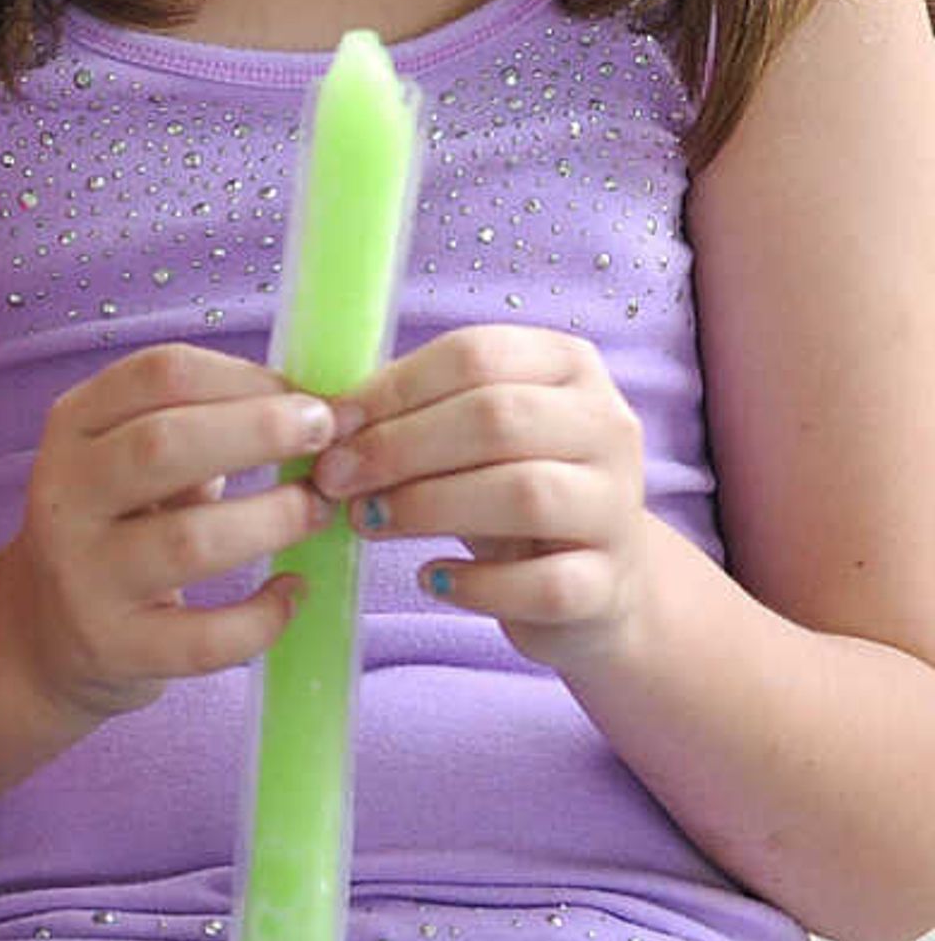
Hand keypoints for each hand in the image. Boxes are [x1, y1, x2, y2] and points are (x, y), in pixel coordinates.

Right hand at [0, 343, 341, 722]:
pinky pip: (204, 638)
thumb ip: (200, 430)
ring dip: (273, 521)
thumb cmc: (114, 527)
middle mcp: (65, 493)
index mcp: (73, 426)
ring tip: (317, 512)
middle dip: (262, 432)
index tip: (307, 397)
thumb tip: (316, 411)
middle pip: (165, 444)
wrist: (40, 631)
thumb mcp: (129, 462)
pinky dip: (263, 616)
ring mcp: (83, 572)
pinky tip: (290, 593)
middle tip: (328, 439)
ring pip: (189, 541)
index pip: (159, 374)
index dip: (246, 377)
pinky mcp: (112, 645)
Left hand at [312, 325, 656, 668]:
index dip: (390, 390)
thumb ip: (406, 412)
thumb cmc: (499, 486)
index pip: (474, 356)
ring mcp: (617, 506)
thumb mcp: (460, 434)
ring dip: (427, 507)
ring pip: (525, 495)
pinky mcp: (612, 584)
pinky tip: (432, 579)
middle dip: (397, 449)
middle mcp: (607, 426)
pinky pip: (546, 584)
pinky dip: (479, 584)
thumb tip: (323, 419)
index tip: (328, 425)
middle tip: (333, 479)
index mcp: (566, 366)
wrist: (583, 583)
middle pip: (496, 420)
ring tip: (369, 521)